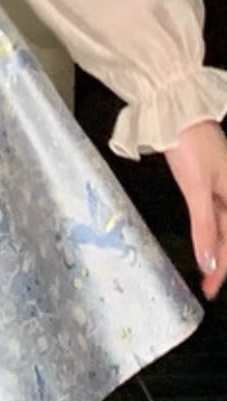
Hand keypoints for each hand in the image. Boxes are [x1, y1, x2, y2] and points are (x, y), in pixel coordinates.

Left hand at [163, 119, 226, 300]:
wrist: (178, 110)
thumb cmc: (190, 145)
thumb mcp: (197, 188)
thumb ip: (204, 226)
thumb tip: (209, 262)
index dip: (222, 268)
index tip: (211, 289)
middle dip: (220, 260)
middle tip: (208, 286)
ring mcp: (220, 184)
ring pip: (220, 223)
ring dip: (215, 246)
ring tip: (206, 267)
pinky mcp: (206, 177)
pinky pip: (212, 210)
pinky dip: (208, 227)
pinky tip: (205, 236)